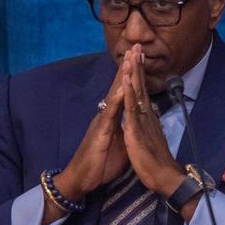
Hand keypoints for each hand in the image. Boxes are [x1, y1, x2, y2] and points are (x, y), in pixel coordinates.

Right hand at [53, 63, 129, 206]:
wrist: (82, 179)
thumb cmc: (101, 162)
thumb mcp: (120, 142)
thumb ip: (127, 128)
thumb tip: (138, 120)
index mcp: (114, 116)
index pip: (125, 90)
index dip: (134, 73)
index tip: (142, 56)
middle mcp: (107, 114)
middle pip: (119, 85)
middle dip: (128, 66)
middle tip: (137, 45)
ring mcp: (102, 121)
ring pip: (114, 94)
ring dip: (122, 77)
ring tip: (130, 59)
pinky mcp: (100, 132)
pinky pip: (109, 114)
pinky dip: (115, 101)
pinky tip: (121, 89)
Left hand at [120, 44, 184, 196]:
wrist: (165, 177)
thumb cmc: (157, 162)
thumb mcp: (151, 139)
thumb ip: (150, 125)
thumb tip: (151, 114)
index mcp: (148, 118)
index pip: (143, 91)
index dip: (140, 74)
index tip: (138, 57)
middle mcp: (147, 115)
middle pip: (141, 86)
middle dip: (139, 65)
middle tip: (138, 46)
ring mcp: (143, 121)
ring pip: (137, 93)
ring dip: (134, 73)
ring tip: (132, 55)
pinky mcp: (137, 131)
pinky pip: (132, 109)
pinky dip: (129, 93)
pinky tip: (126, 80)